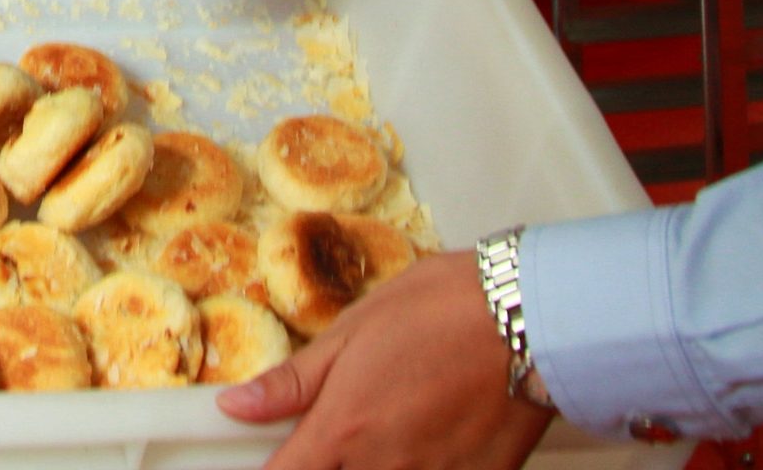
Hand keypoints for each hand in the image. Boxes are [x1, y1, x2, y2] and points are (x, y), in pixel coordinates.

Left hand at [217, 251, 552, 469]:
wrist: (527, 316)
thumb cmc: (440, 309)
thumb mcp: (353, 330)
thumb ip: (293, 382)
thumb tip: (236, 406)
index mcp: (342, 429)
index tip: (281, 458)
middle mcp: (382, 468)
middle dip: (334, 462)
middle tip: (354, 425)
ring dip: (380, 463)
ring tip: (402, 419)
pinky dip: (425, 467)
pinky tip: (436, 437)